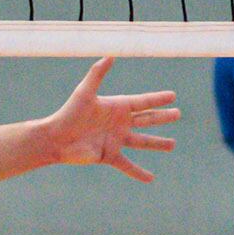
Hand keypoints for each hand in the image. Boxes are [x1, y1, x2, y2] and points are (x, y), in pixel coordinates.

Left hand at [39, 59, 179, 178]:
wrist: (55, 139)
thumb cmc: (69, 113)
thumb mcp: (85, 92)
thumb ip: (97, 74)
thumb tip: (111, 55)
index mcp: (116, 106)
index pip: (143, 102)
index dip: (158, 99)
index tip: (173, 96)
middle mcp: (119, 123)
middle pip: (146, 120)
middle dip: (162, 117)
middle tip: (178, 114)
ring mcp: (115, 140)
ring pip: (142, 142)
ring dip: (157, 144)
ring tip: (172, 145)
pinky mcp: (109, 156)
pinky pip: (128, 165)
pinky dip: (139, 172)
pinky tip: (151, 179)